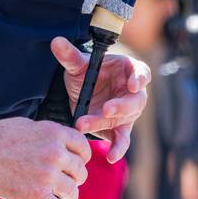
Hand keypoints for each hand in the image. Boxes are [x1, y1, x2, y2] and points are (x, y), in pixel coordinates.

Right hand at [0, 117, 91, 198]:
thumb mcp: (29, 125)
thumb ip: (49, 135)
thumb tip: (62, 144)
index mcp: (54, 134)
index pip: (83, 147)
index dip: (81, 156)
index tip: (77, 161)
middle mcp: (55, 154)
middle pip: (80, 171)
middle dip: (73, 176)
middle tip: (62, 179)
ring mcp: (47, 176)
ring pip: (72, 191)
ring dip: (68, 194)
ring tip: (60, 195)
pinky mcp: (36, 196)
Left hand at [51, 36, 150, 163]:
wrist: (80, 91)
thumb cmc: (85, 73)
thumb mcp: (77, 65)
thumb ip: (69, 56)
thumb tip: (56, 41)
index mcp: (128, 70)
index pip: (141, 72)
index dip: (140, 78)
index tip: (133, 84)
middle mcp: (132, 92)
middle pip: (135, 100)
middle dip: (121, 106)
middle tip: (106, 110)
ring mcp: (127, 111)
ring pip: (123, 120)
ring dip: (104, 123)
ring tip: (84, 125)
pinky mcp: (119, 128)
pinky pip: (122, 139)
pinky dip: (118, 148)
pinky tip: (111, 157)